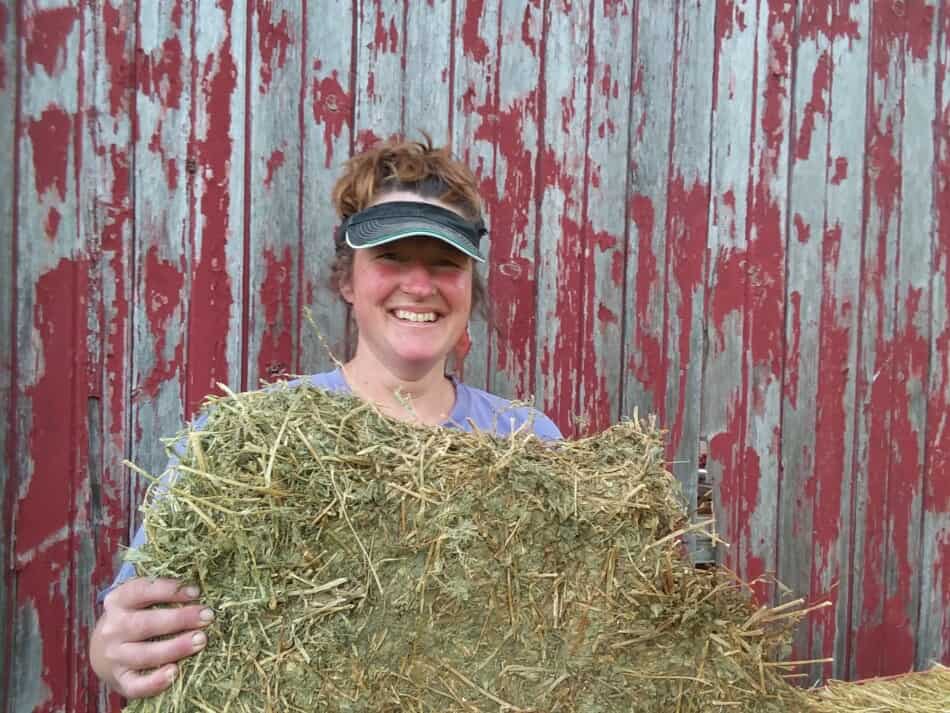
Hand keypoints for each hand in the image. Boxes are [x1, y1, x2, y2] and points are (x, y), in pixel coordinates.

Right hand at [89, 578, 213, 698]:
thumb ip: (162, 593)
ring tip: (201, 640)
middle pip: (145, 624)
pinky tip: (175, 673)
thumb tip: (198, 591)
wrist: (102, 650)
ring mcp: (114, 657)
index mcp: (118, 601)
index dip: (169, 590)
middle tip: (207, 616)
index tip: (196, 592)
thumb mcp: (139, 599)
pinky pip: (136, 685)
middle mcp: (112, 629)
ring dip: (175, 647)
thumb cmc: (134, 617)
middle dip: (180, 619)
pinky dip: (155, 682)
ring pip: (145, 654)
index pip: (141, 591)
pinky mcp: (120, 680)